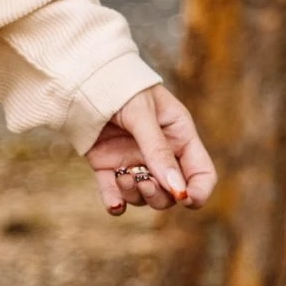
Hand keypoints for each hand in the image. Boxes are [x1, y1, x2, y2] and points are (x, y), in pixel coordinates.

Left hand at [85, 85, 216, 216]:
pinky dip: (115, 203)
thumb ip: (158, 150)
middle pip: (171, 193)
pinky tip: (115, 206)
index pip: (201, 173)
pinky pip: (115, 194)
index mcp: (180, 137)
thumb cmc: (123, 89)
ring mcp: (134, 162)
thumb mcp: (144, 115)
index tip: (186, 199)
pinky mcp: (108, 167)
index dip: (198, 191)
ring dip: (135, 194)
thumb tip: (176, 189)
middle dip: (160, 195)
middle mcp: (160, 155)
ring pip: (143, 197)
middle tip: (145, 182)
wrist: (84, 79)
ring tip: (122, 176)